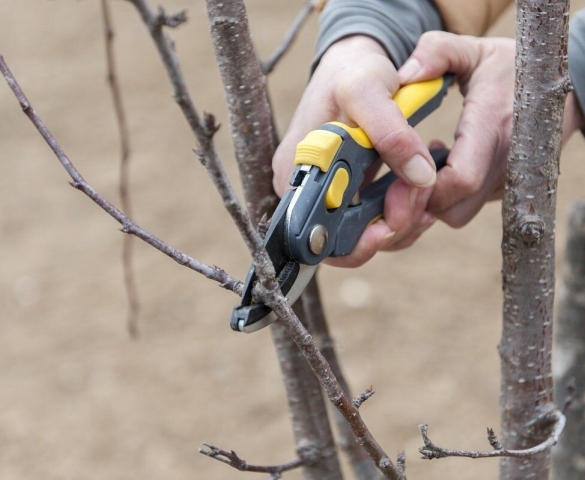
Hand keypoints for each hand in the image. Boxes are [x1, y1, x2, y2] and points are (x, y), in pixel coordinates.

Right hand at [273, 35, 438, 267]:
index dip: (357, 241)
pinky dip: (401, 213)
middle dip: (389, 229)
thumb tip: (420, 176)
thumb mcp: (367, 89)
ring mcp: (329, 193)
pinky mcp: (349, 191)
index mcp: (298, 172)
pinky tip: (418, 193)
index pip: (318, 235)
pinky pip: (373, 219)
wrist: (355, 63)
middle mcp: (308, 190)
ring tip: (423, 189)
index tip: (390, 224)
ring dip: (401, 221)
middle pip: (344, 242)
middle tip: (418, 199)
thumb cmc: (351, 72)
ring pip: (364, 235)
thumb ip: (391, 132)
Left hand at [398, 31, 583, 227]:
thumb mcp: (476, 50)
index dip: (425, 186)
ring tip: (427, 165)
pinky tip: (446, 165)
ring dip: (435, 199)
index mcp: (493, 126)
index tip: (403, 171)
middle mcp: (506, 161)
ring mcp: (509, 179)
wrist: (565, 85)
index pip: (461, 179)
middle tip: (405, 173)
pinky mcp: (507, 188)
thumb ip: (438, 52)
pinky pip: (472, 205)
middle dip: (421, 201)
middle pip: (455, 210)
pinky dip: (451, 197)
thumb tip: (405, 76)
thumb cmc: (514, 67)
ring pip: (462, 213)